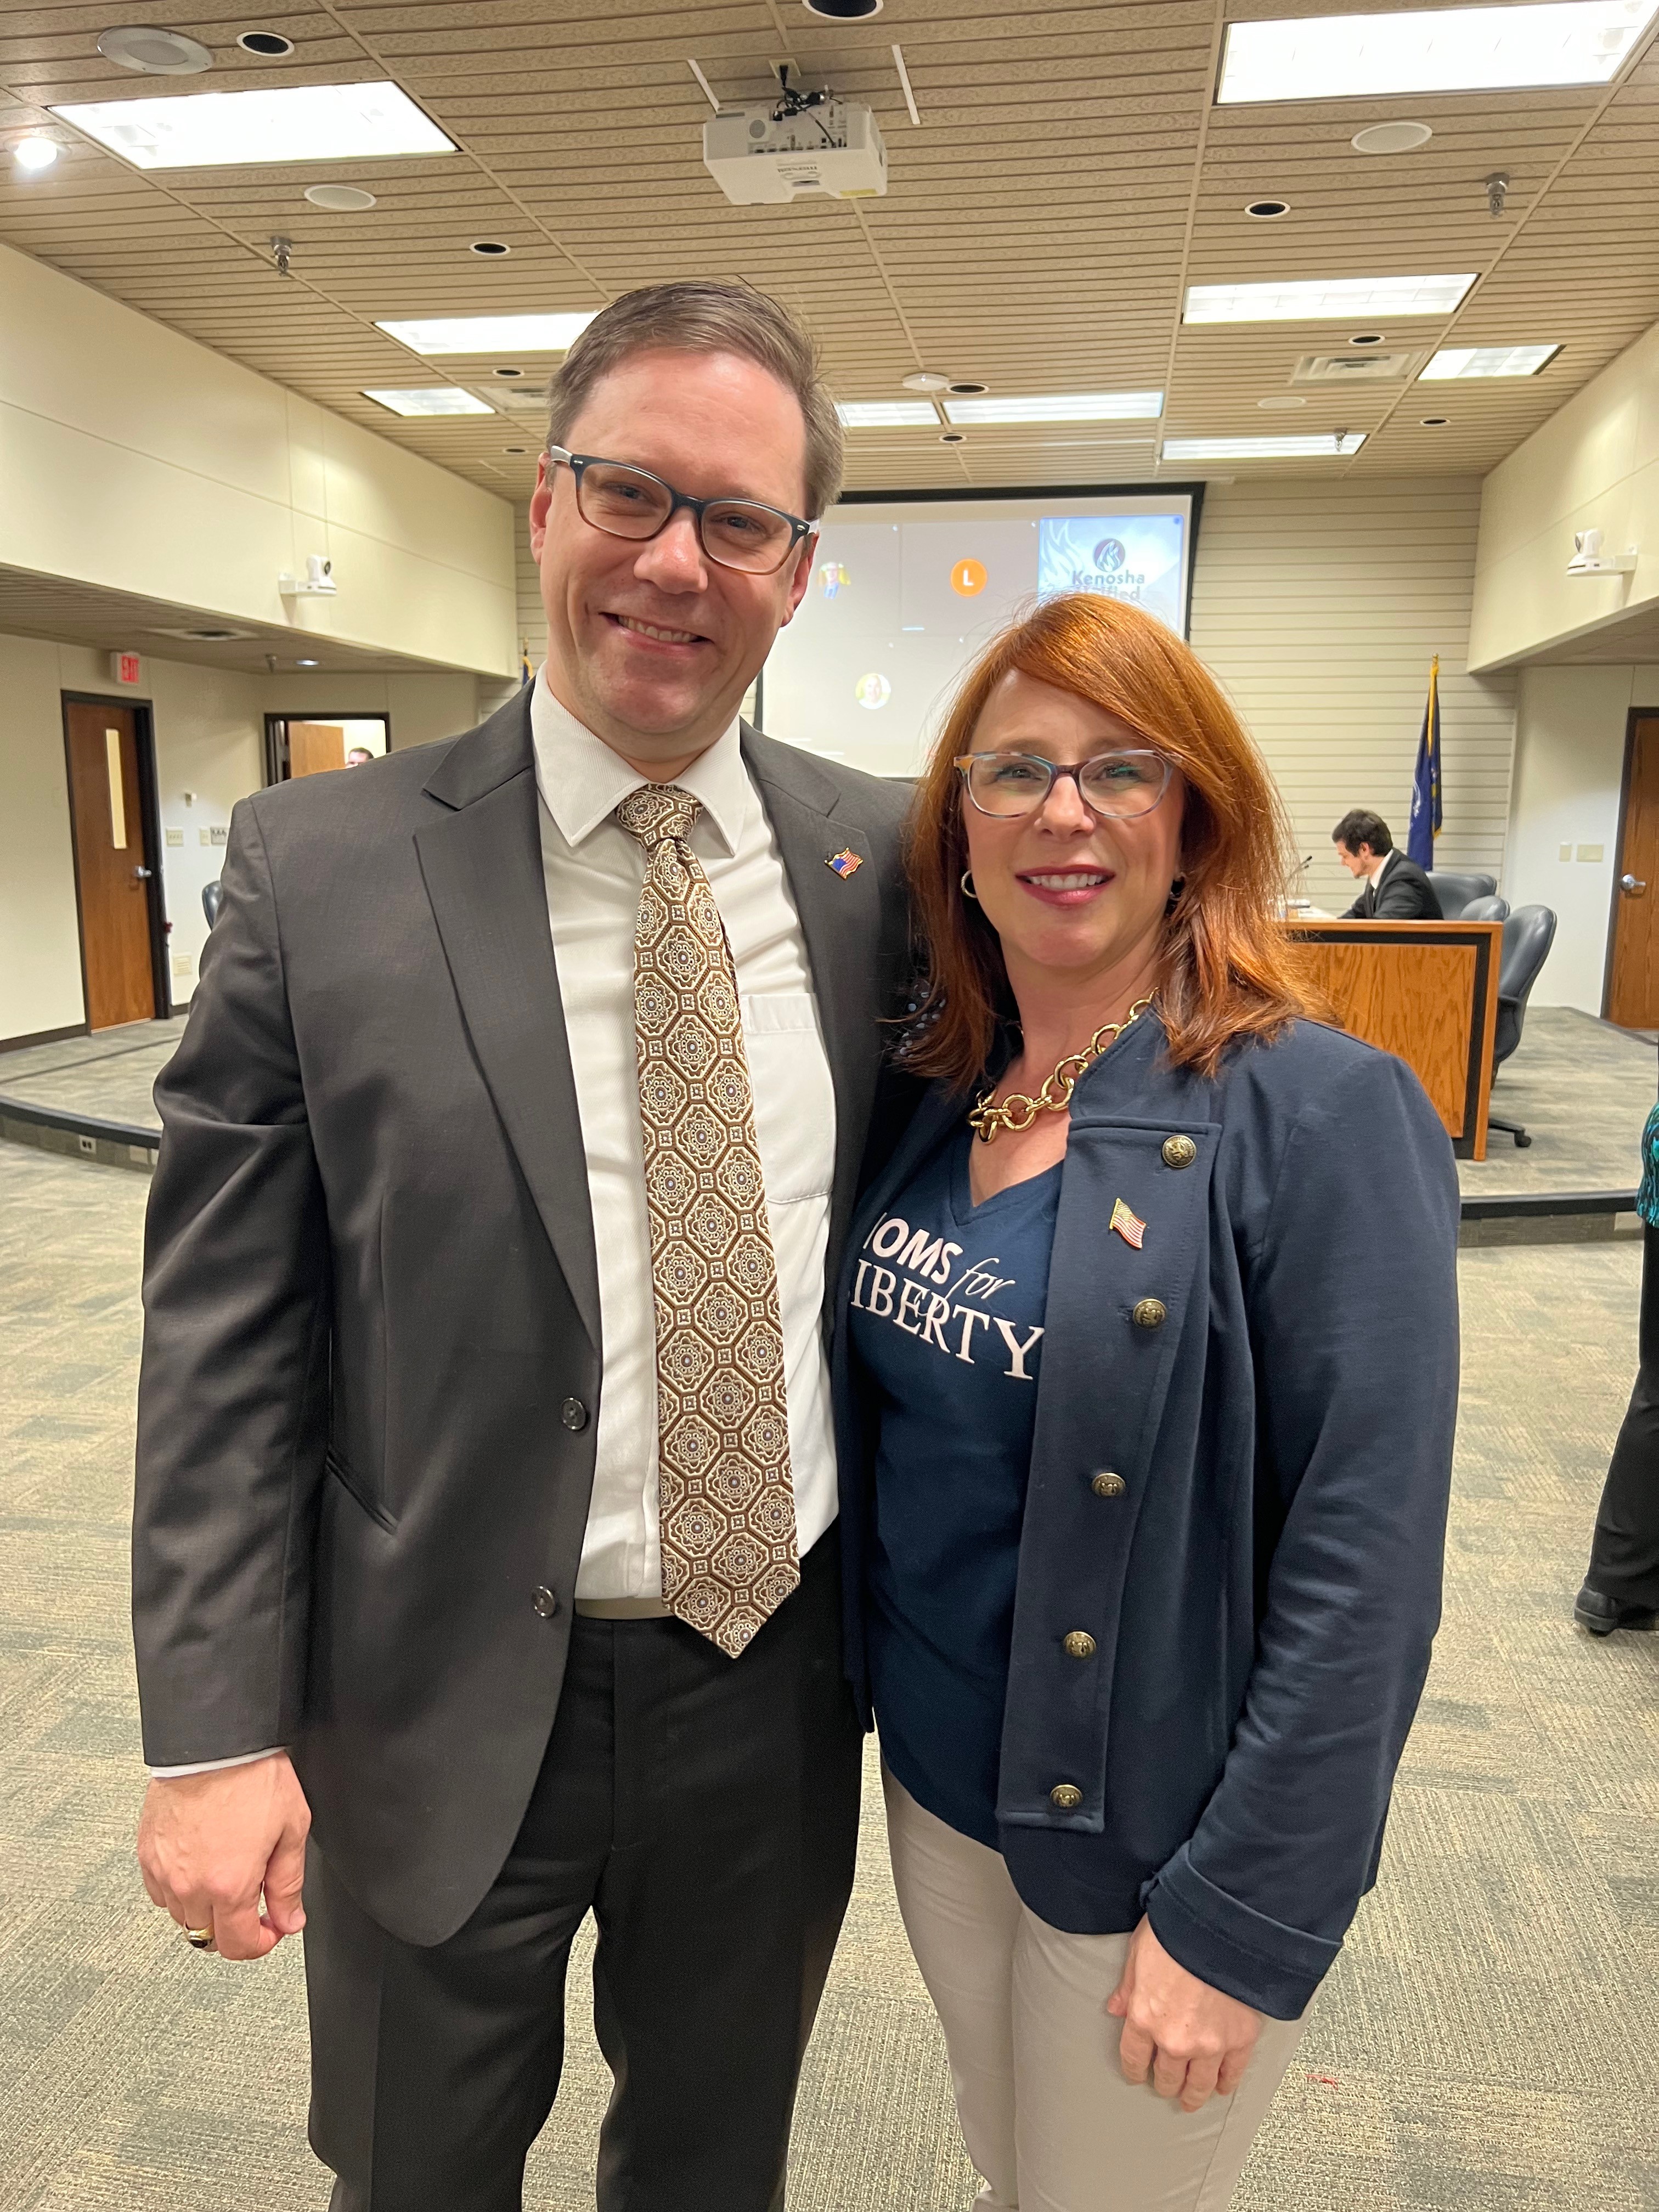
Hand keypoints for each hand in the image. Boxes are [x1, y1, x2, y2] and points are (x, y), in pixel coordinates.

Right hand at [137, 1752, 310, 1961]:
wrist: (215, 1742)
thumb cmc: (254, 1777)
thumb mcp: (291, 1829)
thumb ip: (289, 1883)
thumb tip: (289, 1920)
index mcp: (229, 1886)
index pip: (237, 1946)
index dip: (261, 1943)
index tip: (271, 1928)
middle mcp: (190, 1886)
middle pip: (208, 1936)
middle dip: (235, 1926)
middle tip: (253, 1899)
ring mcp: (164, 1872)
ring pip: (183, 1917)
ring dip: (206, 1909)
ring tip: (226, 1875)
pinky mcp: (146, 1854)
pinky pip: (160, 1893)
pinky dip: (179, 1891)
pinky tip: (199, 1867)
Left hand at [1106, 1915, 1260, 2111]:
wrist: (1219, 1927)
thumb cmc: (1176, 1931)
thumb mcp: (1138, 1951)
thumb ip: (1128, 1986)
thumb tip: (1116, 2007)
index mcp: (1144, 2017)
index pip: (1133, 2057)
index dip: (1134, 2069)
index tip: (1138, 2074)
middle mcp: (1174, 2039)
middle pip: (1167, 2076)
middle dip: (1165, 2082)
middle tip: (1167, 2086)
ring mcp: (1209, 2043)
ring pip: (1198, 2084)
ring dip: (1193, 2095)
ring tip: (1191, 2100)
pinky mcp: (1239, 2039)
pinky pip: (1232, 2072)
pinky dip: (1226, 2083)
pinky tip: (1221, 2087)